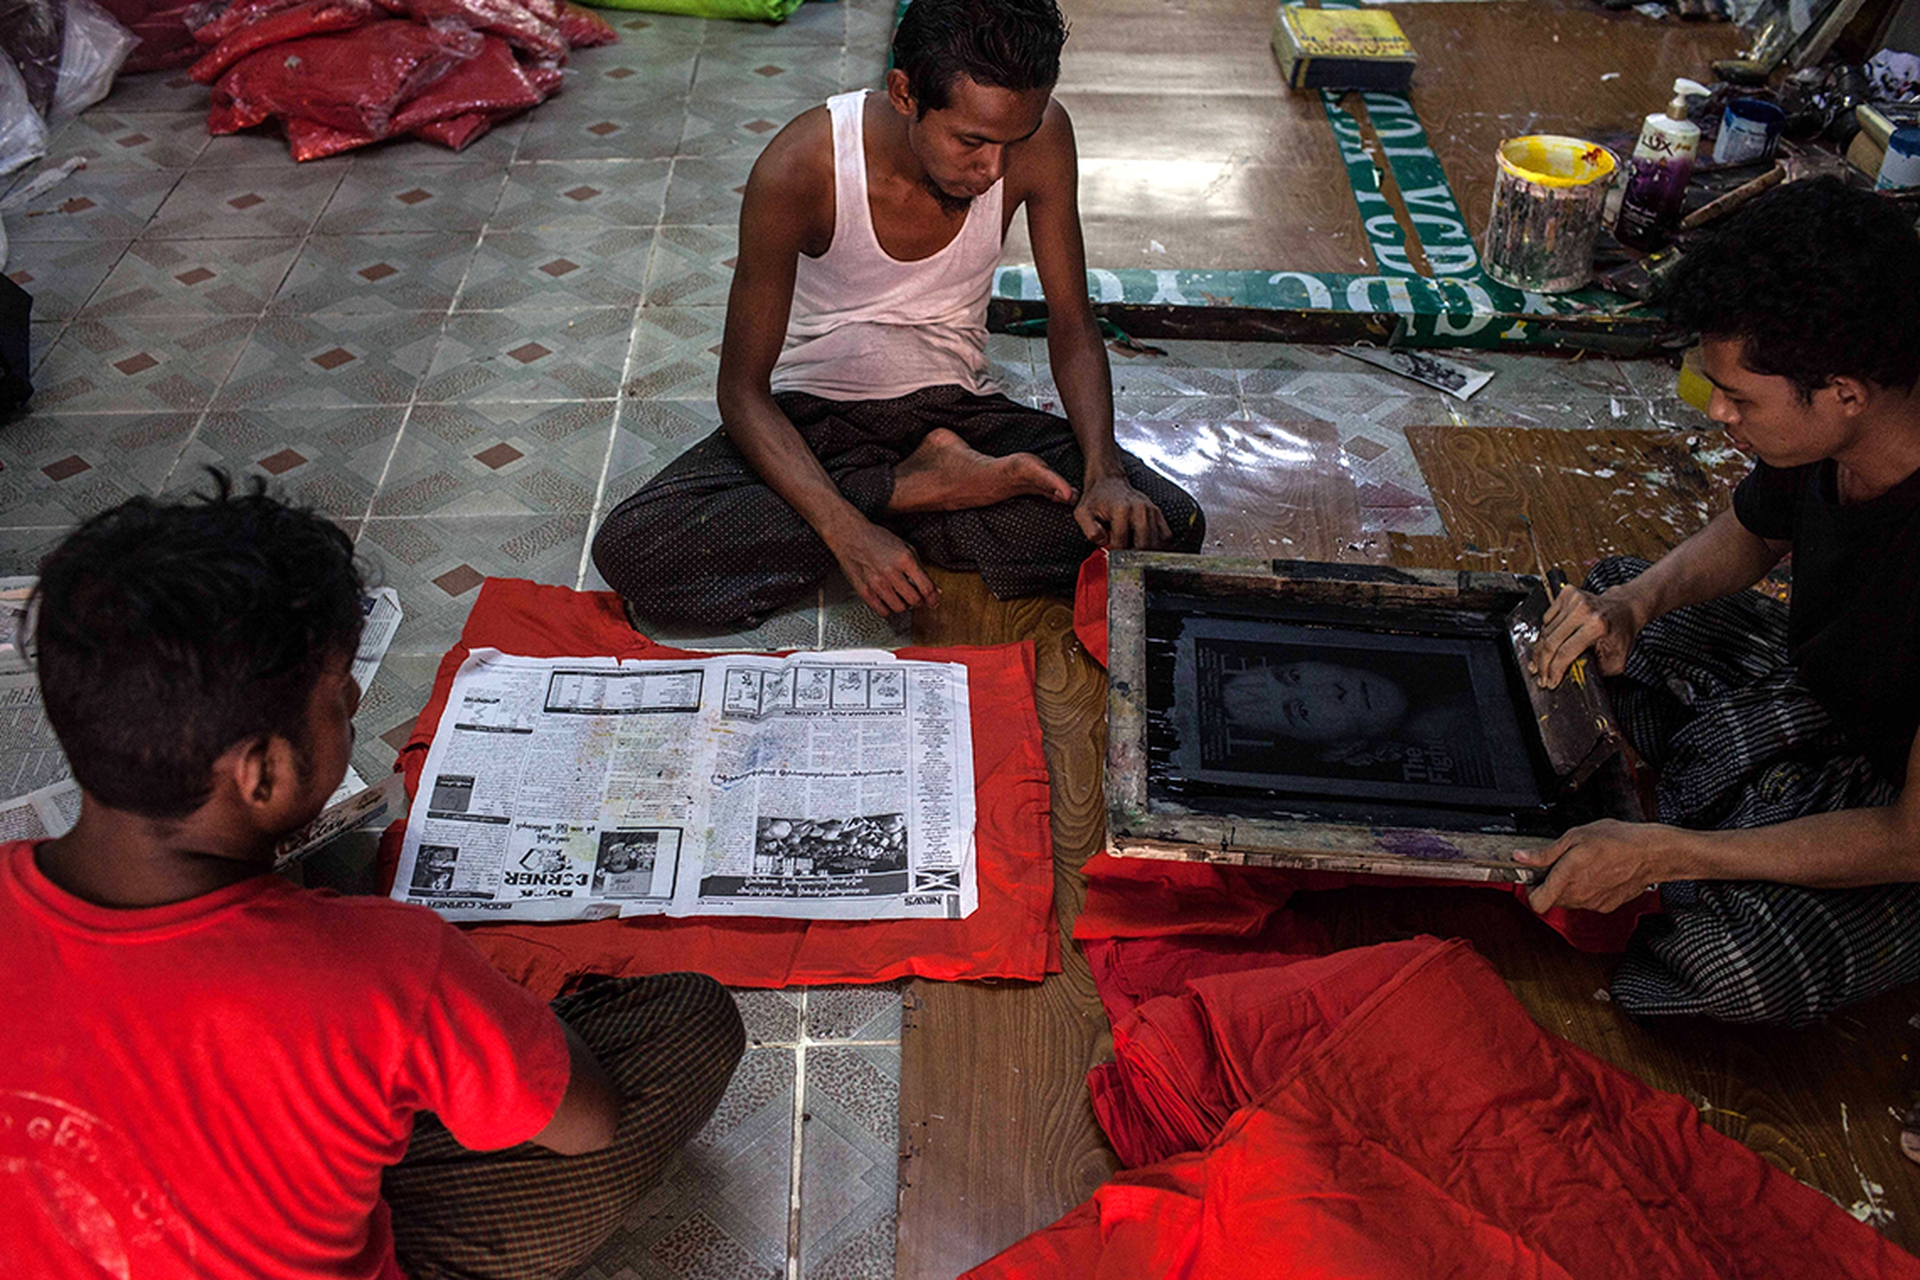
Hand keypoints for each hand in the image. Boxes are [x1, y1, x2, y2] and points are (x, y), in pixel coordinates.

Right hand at [829, 519, 939, 616]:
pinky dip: (888, 609)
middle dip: (918, 600)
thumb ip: (921, 569)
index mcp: (904, 559)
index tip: (934, 601)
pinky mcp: (864, 591)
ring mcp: (876, 583)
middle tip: (915, 596)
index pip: (926, 588)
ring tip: (900, 596)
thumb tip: (935, 590)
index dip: (933, 598)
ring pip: (899, 608)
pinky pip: (882, 611)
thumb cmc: (877, 539)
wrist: (850, 536)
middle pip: (914, 600)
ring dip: (903, 604)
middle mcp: (891, 572)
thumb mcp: (905, 548)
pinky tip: (887, 600)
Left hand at [1074, 473, 1171, 550]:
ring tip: (1132, 550)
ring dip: (1145, 552)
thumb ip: (1090, 531)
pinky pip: (1165, 536)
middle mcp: (1140, 509)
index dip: (1115, 554)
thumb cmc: (1096, 499)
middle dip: (1133, 556)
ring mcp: (1151, 511)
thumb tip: (1104, 543)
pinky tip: (1145, 545)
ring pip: (1156, 543)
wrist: (1109, 482)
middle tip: (1124, 557)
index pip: (1122, 543)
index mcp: (1121, 509)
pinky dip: (1158, 545)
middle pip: (1143, 545)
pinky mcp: (1158, 513)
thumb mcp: (1083, 513)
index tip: (1111, 555)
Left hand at [1514, 819, 1672, 913]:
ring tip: (1580, 866)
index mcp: (1567, 877)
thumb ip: (1545, 852)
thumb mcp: (1575, 836)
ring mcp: (1593, 903)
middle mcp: (1579, 895)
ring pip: (1568, 902)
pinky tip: (1595, 874)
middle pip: (1551, 900)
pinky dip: (1584, 891)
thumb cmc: (1617, 840)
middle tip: (1559, 865)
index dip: (1530, 890)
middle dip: (1549, 885)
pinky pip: (1586, 902)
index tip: (1533, 877)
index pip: (1536, 902)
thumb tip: (1521, 857)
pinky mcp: (1605, 906)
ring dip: (1567, 888)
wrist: (1650, 854)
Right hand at [1530, 584, 1645, 689]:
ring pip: (1546, 631)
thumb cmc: (1621, 633)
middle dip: (1542, 664)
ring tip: (1540, 663)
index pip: (1565, 652)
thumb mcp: (1615, 660)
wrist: (1625, 608)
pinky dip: (1546, 634)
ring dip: (1541, 651)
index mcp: (1597, 625)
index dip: (1554, 671)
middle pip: (1551, 642)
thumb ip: (1594, 671)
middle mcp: (1584, 610)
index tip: (1550, 682)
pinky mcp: (1566, 593)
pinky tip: (1550, 643)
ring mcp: (1574, 599)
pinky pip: (1547, 619)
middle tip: (1540, 677)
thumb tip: (1571, 678)